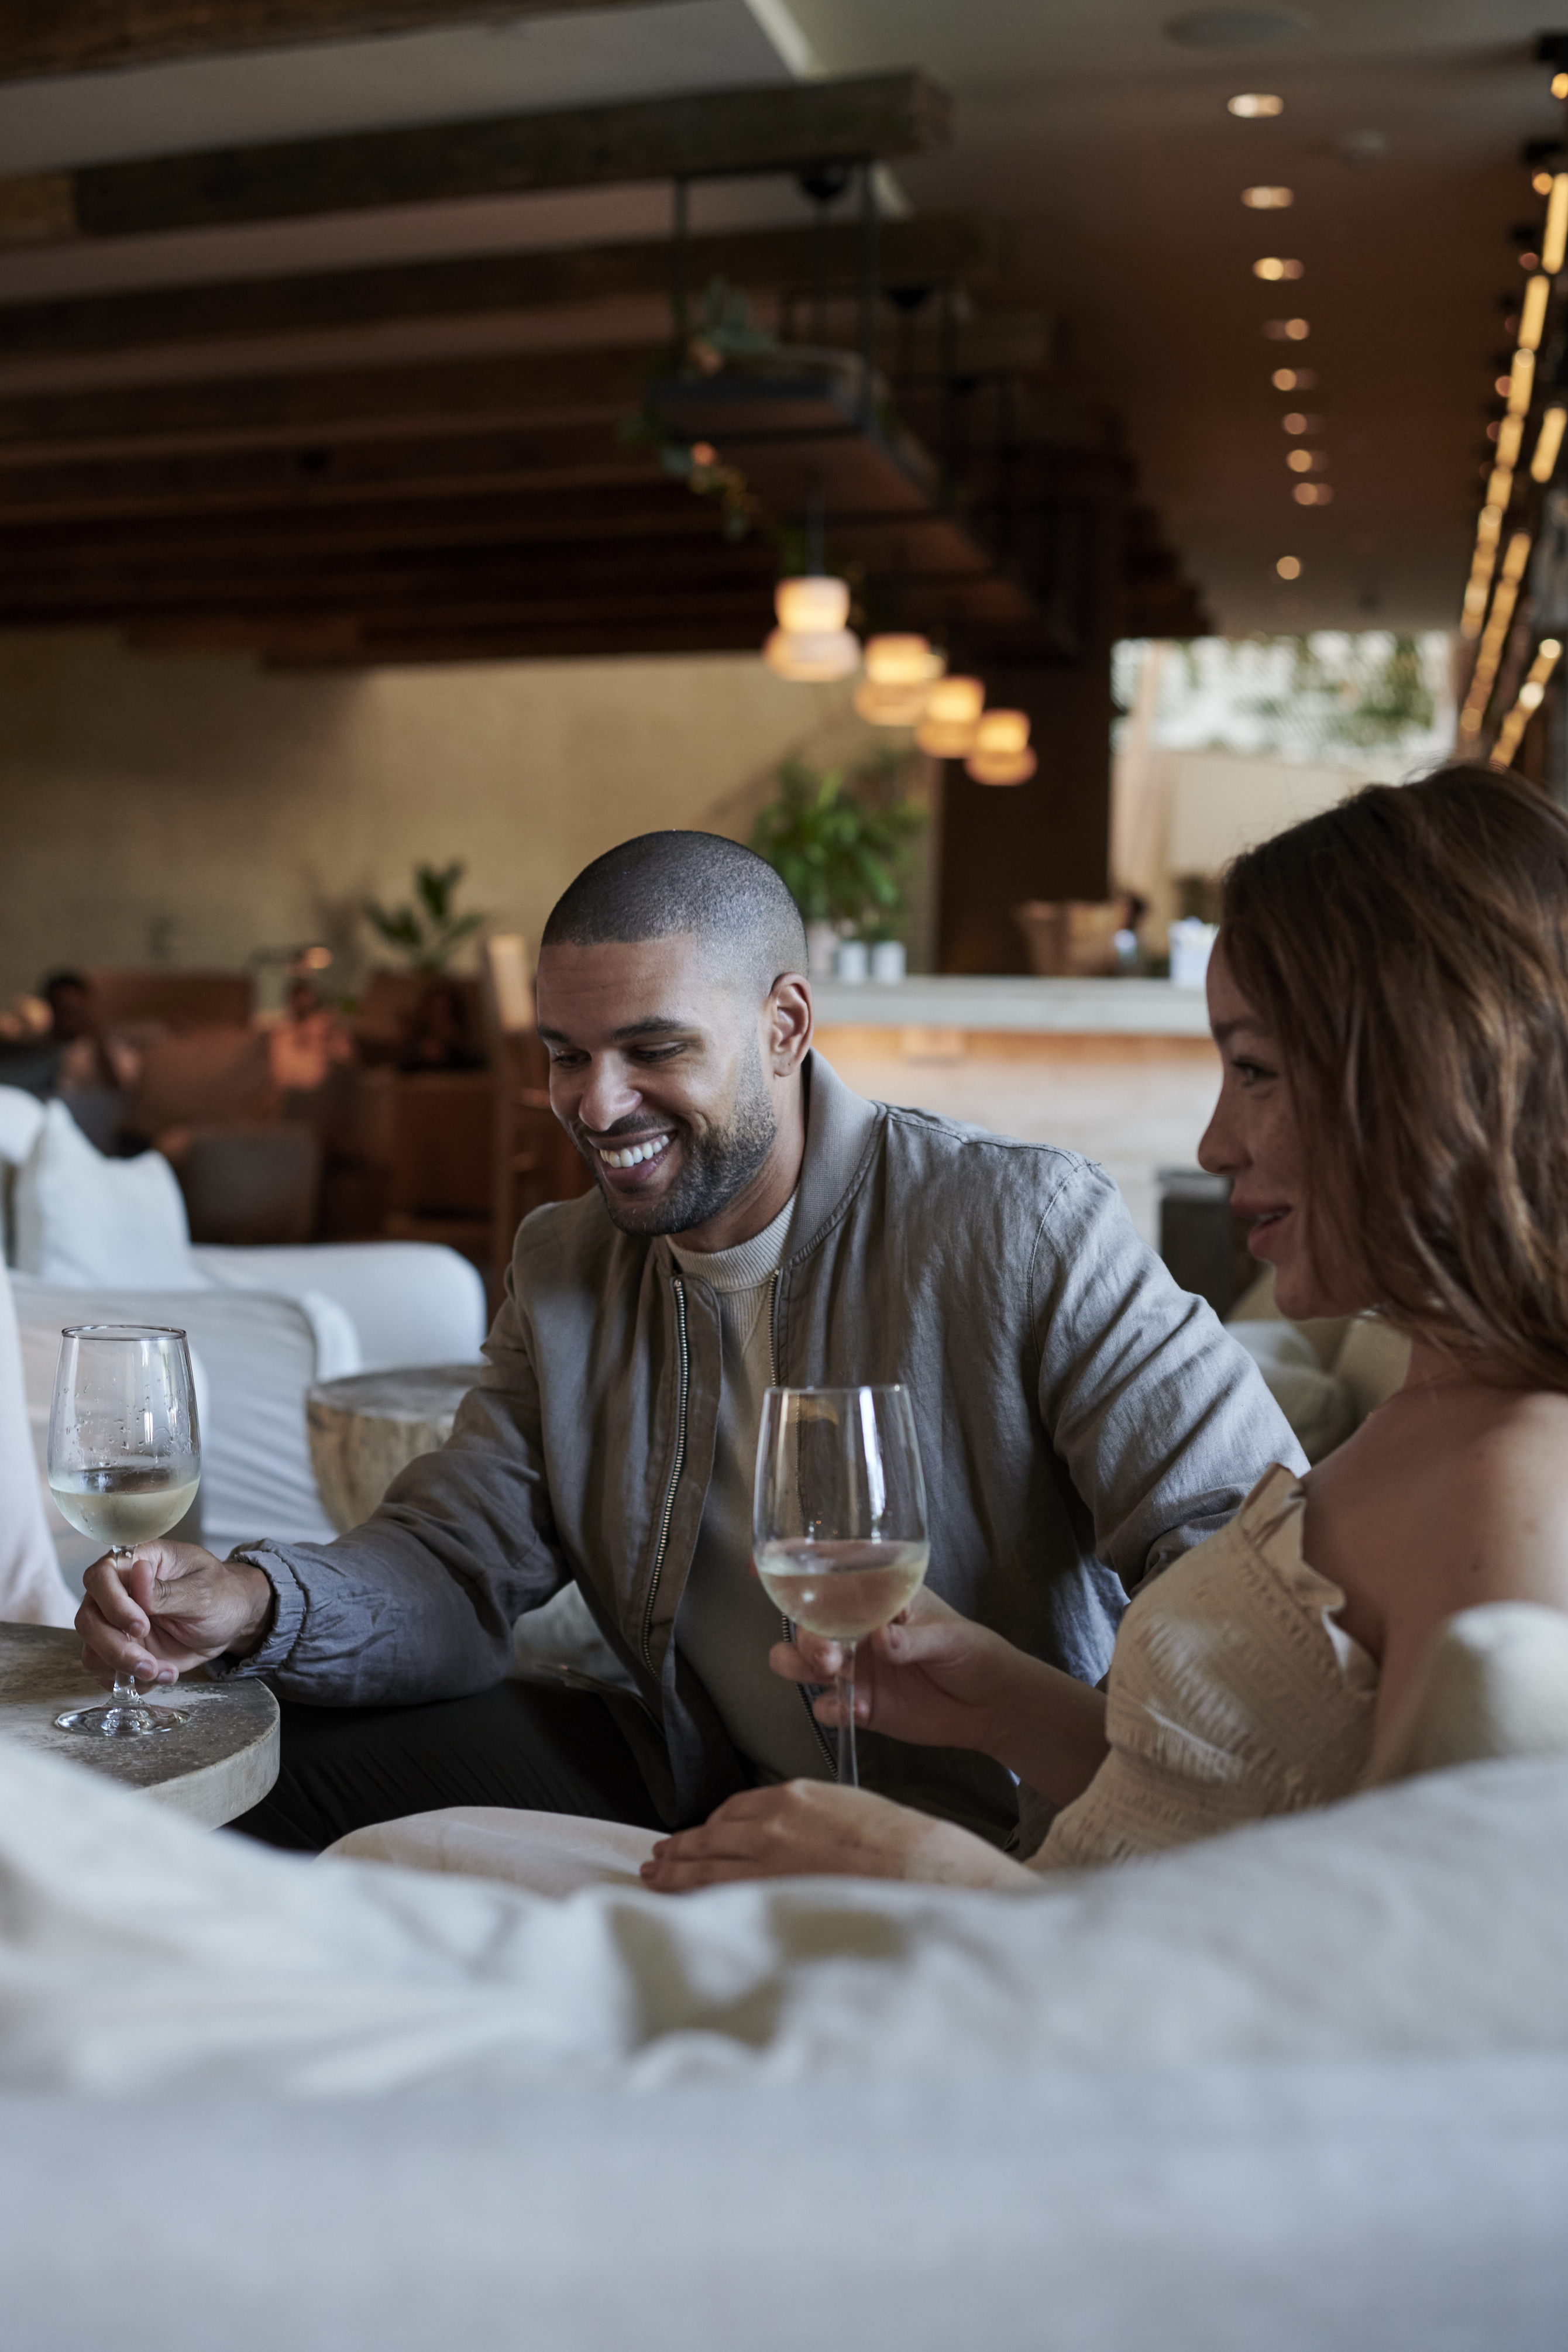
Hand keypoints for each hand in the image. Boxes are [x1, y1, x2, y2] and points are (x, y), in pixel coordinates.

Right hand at [76, 1542, 273, 1690]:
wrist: (232, 1620)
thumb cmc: (221, 1594)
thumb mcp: (203, 1591)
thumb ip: (167, 1590)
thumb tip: (138, 1572)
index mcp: (137, 1562)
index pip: (100, 1576)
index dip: (112, 1604)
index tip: (140, 1626)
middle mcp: (118, 1593)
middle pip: (88, 1620)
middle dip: (115, 1648)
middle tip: (148, 1663)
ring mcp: (117, 1625)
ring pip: (92, 1651)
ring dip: (122, 1668)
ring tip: (162, 1671)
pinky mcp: (123, 1651)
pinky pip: (108, 1672)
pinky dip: (133, 1681)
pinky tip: (165, 1675)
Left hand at [639, 1779, 1029, 1893]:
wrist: (925, 1869)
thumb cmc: (902, 1844)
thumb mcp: (850, 1810)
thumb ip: (811, 1821)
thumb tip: (792, 1841)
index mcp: (794, 1797)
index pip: (735, 1809)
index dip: (711, 1825)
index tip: (699, 1834)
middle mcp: (771, 1825)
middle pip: (711, 1836)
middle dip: (681, 1847)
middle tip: (659, 1857)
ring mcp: (766, 1862)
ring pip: (706, 1864)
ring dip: (676, 1871)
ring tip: (656, 1876)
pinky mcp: (770, 1895)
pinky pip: (720, 1893)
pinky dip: (694, 1895)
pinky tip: (680, 1900)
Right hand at [768, 1584, 1026, 1755]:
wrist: (991, 1707)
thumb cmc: (973, 1652)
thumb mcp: (950, 1635)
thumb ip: (915, 1638)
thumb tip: (885, 1639)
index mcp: (876, 1595)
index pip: (829, 1573)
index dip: (792, 1565)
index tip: (762, 1564)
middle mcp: (856, 1628)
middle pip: (807, 1623)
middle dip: (807, 1636)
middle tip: (829, 1655)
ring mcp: (853, 1667)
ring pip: (801, 1662)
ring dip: (804, 1667)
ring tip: (833, 1676)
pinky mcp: (858, 1704)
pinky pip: (826, 1706)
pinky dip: (833, 1709)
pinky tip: (859, 1712)